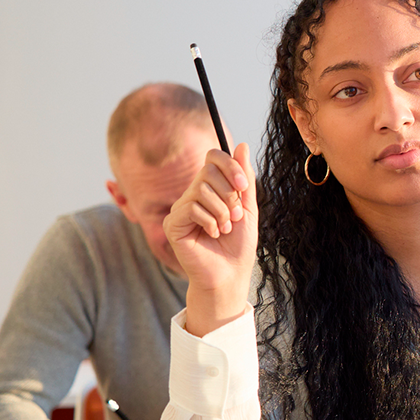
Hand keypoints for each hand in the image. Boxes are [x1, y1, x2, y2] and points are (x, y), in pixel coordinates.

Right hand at [164, 144, 256, 335]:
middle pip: (208, 171)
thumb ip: (244, 179)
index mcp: (211, 189)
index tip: (243, 187)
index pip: (213, 158)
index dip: (229, 167)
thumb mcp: (247, 207)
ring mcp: (180, 208)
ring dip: (221, 211)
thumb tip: (241, 145)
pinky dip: (209, 221)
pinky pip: (191, 207)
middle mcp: (192, 195)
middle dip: (229, 195)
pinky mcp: (172, 223)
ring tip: (225, 228)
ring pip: (200, 190)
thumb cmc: (238, 244)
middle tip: (234, 218)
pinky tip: (213, 234)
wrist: (230, 273)